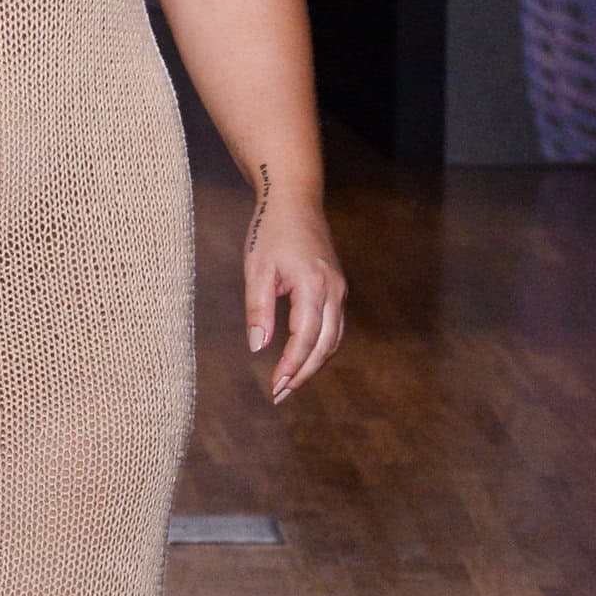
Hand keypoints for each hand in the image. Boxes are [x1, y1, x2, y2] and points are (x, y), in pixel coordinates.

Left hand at [243, 189, 346, 401]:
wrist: (295, 200)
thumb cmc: (270, 231)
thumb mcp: (256, 269)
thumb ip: (258, 309)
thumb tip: (258, 347)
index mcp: (313, 285)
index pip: (305, 337)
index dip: (291, 366)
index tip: (275, 387)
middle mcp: (333, 290)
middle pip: (325, 345)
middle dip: (303, 373)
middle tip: (280, 395)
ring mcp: (339, 290)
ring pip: (333, 339)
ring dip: (314, 364)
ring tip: (289, 384)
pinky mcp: (337, 289)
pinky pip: (334, 327)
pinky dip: (320, 348)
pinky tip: (302, 359)